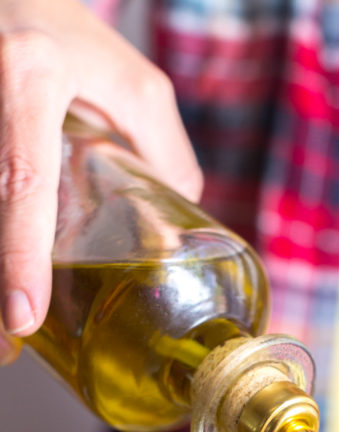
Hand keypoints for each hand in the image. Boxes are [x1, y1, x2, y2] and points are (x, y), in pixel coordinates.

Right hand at [0, 0, 202, 362]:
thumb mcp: (132, 83)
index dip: (19, 254)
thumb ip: (162, 155)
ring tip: (3, 338)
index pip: (20, 180)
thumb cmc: (63, 31)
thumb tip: (175, 240)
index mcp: (29, 75)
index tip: (23, 318)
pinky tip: (1, 289)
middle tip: (8, 347)